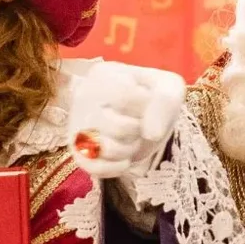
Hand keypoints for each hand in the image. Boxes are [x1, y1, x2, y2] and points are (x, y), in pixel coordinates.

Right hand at [69, 62, 187, 189]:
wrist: (141, 117)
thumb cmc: (152, 97)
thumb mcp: (168, 87)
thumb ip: (165, 101)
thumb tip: (151, 133)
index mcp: (102, 75)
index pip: (125, 96)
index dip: (146, 106)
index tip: (147, 102)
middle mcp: (82, 99)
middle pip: (117, 127)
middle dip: (138, 130)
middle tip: (137, 122)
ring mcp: (76, 126)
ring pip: (105, 149)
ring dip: (128, 149)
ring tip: (130, 139)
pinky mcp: (78, 152)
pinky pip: (95, 168)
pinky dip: (116, 167)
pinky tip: (124, 157)